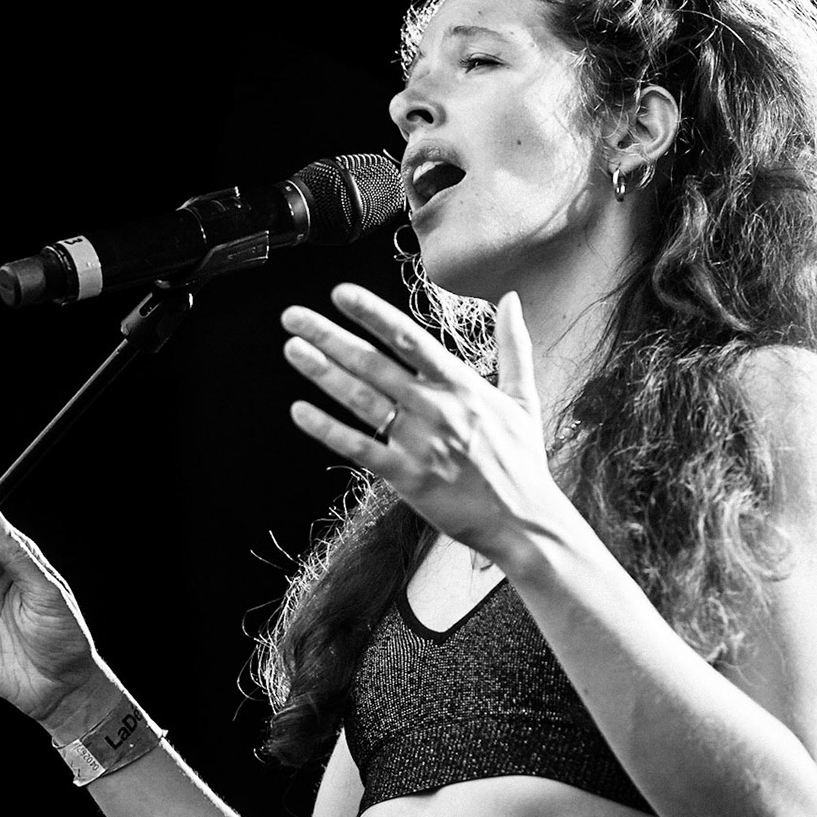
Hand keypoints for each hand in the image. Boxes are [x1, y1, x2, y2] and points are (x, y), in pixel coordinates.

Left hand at [280, 284, 569, 568]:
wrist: (524, 522)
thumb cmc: (522, 460)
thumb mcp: (523, 398)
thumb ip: (514, 346)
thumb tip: (512, 298)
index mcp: (463, 385)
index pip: (409, 339)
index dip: (372, 314)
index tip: (341, 294)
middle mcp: (437, 408)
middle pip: (373, 364)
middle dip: (330, 337)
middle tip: (293, 317)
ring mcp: (420, 443)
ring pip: (362, 400)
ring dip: (323, 373)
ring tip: (293, 349)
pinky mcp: (407, 477)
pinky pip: (360, 449)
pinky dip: (328, 430)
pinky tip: (300, 412)